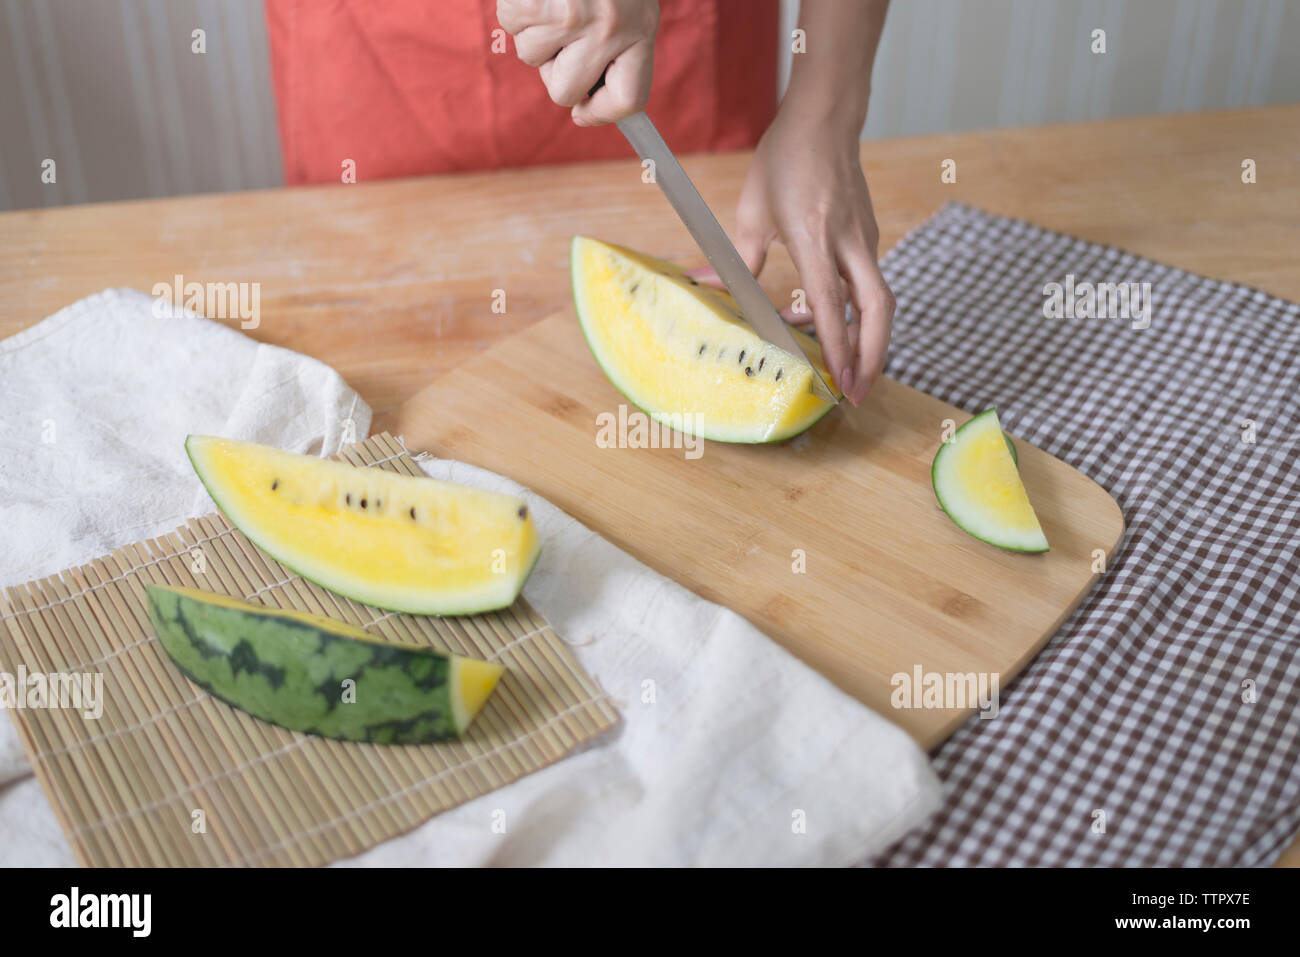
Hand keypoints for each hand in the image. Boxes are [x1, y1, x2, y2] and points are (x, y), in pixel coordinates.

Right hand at [497, 0, 658, 125]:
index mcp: (641, 28)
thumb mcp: (626, 1)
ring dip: (535, 30)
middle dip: (555, 69)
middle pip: (565, 92)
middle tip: (563, 33)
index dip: (602, 113)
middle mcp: (609, 29)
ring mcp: (570, 16)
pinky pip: (510, 25)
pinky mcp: (535, 3)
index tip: (585, 113)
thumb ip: (616, 47)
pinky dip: (517, 7)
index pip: (629, 100)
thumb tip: (582, 106)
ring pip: (531, 58)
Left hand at [722, 111, 893, 405]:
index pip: (832, 303)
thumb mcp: (752, 210)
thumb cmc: (785, 159)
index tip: (839, 380)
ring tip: (840, 368)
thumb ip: (737, 259)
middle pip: (878, 309)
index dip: (837, 346)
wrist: (825, 119)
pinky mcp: (869, 237)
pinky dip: (853, 312)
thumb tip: (703, 286)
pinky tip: (825, 322)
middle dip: (872, 356)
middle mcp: (848, 240)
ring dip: (864, 339)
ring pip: (878, 300)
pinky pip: (867, 284)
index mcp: (814, 235)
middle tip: (857, 391)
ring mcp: (865, 238)